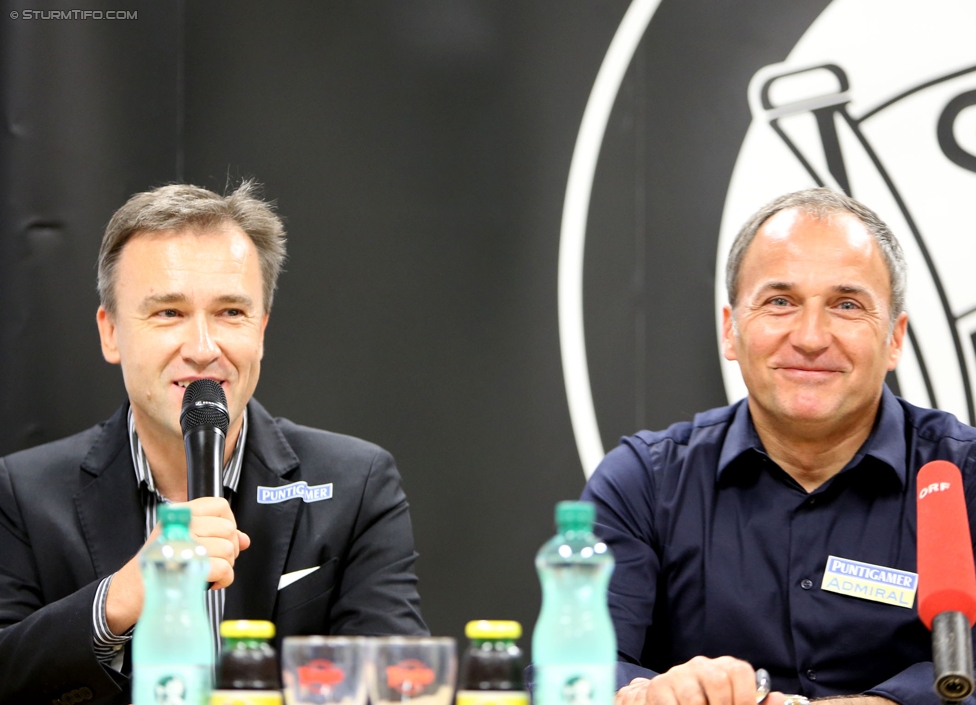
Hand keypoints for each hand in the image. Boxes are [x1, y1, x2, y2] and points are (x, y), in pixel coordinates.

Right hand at [105, 497, 249, 633]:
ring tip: (208, 572)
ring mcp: (183, 544)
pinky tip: (211, 582)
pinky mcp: (186, 566)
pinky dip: (223, 579)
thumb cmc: (158, 565)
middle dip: (230, 550)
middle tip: (215, 561)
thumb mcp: (183, 540)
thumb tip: (244, 539)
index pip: (220, 505)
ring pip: (228, 550)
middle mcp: (181, 525)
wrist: (130, 590)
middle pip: (228, 530)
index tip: (223, 538)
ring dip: (226, 566)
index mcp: (180, 514)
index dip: (229, 523)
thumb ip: (215, 536)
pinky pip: (223, 568)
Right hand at [615, 656, 788, 704]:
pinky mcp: (658, 687)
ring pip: (694, 697)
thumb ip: (757, 704)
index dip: (746, 696)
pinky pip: (672, 704)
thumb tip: (778, 697)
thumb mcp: (736, 704)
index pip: (739, 670)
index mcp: (724, 667)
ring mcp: (678, 674)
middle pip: (718, 680)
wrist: (674, 703)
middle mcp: (701, 665)